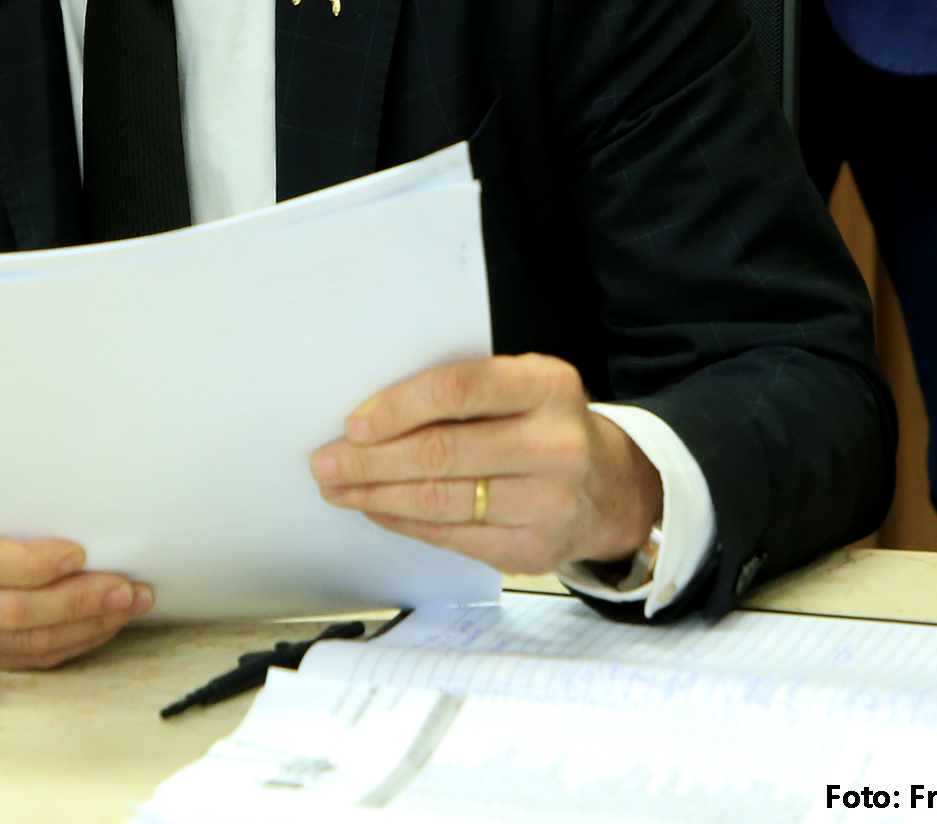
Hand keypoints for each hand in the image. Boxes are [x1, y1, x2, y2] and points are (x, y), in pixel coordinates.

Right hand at [0, 457, 151, 667]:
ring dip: (80, 628)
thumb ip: (16, 503)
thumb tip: (85, 524)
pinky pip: (18, 657)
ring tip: (124, 607)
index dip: (31, 563)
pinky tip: (97, 624)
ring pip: (16, 643)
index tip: (79, 552)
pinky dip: (65, 643)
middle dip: (74, 603)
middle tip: (124, 588)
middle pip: (4, 611)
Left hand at [309, 355, 661, 574]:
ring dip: (376, 496)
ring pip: (440, 500)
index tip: (353, 424)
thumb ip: (463, 390)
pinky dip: (405, 522)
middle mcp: (555, 445)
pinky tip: (378, 509)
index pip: (457, 391)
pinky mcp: (532, 550)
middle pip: (442, 453)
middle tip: (327, 461)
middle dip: (371, 460)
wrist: (610, 487)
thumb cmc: (545, 425)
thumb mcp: (521, 386)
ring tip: (339, 487)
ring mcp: (547, 503)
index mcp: (547, 387)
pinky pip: (451, 535)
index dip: (397, 407)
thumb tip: (372, 413)